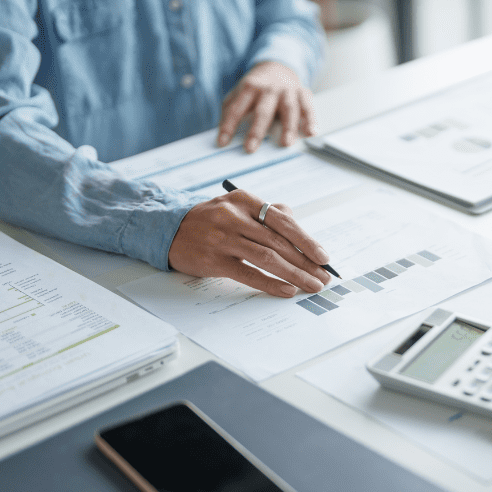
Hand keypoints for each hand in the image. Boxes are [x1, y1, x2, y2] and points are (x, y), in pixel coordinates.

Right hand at [168, 190, 330, 296]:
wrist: (168, 230)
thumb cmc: (210, 220)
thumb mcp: (236, 206)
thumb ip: (266, 212)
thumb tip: (296, 222)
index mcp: (244, 200)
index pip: (283, 221)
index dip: (306, 240)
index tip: (323, 257)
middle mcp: (233, 216)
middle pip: (278, 241)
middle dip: (306, 261)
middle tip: (324, 276)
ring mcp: (222, 238)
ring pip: (267, 257)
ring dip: (295, 274)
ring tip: (311, 285)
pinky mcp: (213, 260)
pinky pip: (248, 274)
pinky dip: (271, 283)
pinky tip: (288, 290)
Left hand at [217, 61, 317, 151]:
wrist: (278, 67)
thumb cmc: (256, 88)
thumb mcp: (239, 93)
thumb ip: (230, 110)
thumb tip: (221, 136)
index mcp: (249, 88)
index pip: (236, 109)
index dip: (228, 126)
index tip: (222, 143)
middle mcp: (269, 89)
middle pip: (262, 111)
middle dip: (256, 130)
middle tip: (250, 148)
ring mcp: (287, 91)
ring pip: (288, 109)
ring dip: (288, 127)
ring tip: (286, 143)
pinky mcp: (303, 93)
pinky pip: (308, 107)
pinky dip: (311, 120)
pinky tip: (311, 132)